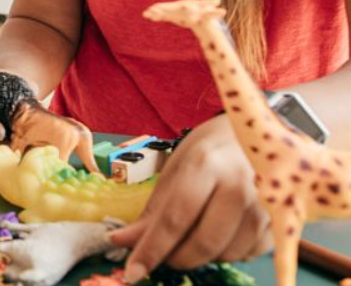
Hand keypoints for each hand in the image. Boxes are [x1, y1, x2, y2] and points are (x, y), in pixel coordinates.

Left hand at [110, 115, 271, 279]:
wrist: (259, 135)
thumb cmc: (211, 150)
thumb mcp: (176, 170)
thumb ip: (153, 210)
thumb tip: (122, 241)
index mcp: (206, 165)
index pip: (175, 219)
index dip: (151, 249)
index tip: (133, 271)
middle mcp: (240, 185)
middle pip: (203, 243)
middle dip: (176, 258)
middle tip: (162, 255)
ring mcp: (266, 204)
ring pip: (227, 253)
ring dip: (202, 255)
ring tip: (192, 235)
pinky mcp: (283, 220)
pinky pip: (249, 253)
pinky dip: (228, 252)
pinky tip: (220, 232)